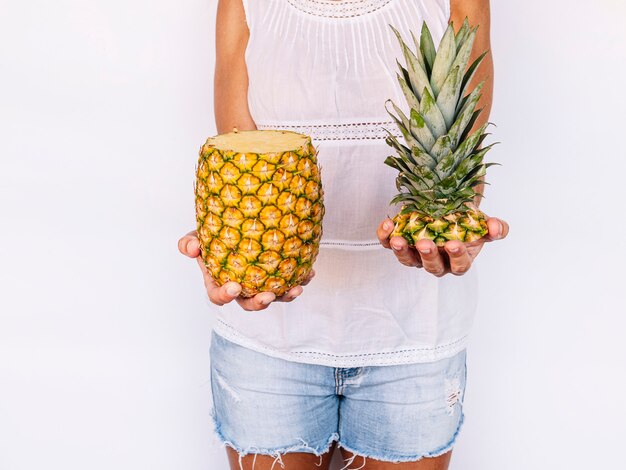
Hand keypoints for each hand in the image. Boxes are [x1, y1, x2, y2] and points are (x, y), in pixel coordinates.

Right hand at [178, 231, 312, 310]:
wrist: (236, 228)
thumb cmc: (213, 236)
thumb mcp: (197, 236)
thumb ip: (189, 242)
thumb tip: (191, 248)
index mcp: (219, 282)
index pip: (219, 296)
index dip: (226, 295)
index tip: (234, 287)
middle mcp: (241, 288)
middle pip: (249, 304)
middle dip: (259, 303)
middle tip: (268, 296)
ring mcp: (260, 285)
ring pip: (273, 297)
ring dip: (285, 296)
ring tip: (296, 288)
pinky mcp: (277, 278)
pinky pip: (289, 283)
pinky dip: (300, 279)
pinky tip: (309, 273)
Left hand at [376, 216, 508, 276]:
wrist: (448, 209)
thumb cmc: (466, 222)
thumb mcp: (482, 224)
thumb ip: (495, 228)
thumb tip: (497, 228)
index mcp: (458, 260)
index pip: (459, 265)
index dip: (457, 257)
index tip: (454, 244)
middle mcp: (436, 261)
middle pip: (431, 266)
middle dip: (428, 255)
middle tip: (425, 243)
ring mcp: (416, 255)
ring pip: (407, 259)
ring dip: (401, 251)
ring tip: (398, 239)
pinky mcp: (399, 243)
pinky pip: (388, 244)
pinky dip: (385, 236)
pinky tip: (387, 224)